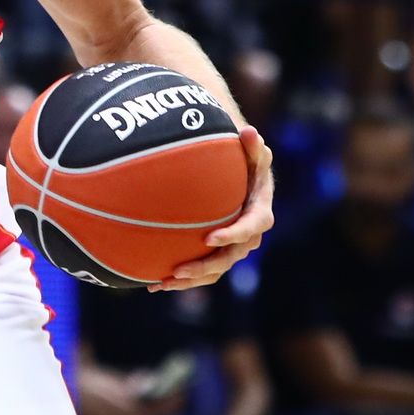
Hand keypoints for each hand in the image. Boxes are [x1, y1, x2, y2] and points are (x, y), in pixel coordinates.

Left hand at [154, 126, 272, 291]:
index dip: (233, 235)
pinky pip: (201, 270)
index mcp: (259, 213)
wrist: (240, 178)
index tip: (210, 237)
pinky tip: (153, 283)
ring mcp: (232, 247)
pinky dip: (180, 279)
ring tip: (163, 282)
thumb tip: (249, 131)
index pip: (251, 227)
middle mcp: (248, 235)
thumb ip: (253, 145)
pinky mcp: (216, 253)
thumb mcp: (252, 150)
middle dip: (206, 266)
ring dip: (190, 280)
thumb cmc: (245, 160)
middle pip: (230, 257)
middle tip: (180, 269)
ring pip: (214, 270)